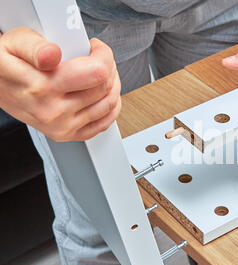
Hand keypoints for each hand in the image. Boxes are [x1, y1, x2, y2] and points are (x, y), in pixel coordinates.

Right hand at [0, 27, 120, 141]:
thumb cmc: (6, 63)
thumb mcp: (15, 43)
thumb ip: (36, 47)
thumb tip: (52, 54)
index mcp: (42, 87)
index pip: (97, 73)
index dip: (103, 55)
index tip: (94, 47)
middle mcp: (53, 111)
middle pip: (105, 88)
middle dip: (108, 67)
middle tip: (98, 58)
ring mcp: (61, 126)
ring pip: (109, 105)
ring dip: (112, 85)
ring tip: (100, 73)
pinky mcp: (67, 134)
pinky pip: (103, 124)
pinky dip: (110, 108)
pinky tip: (103, 95)